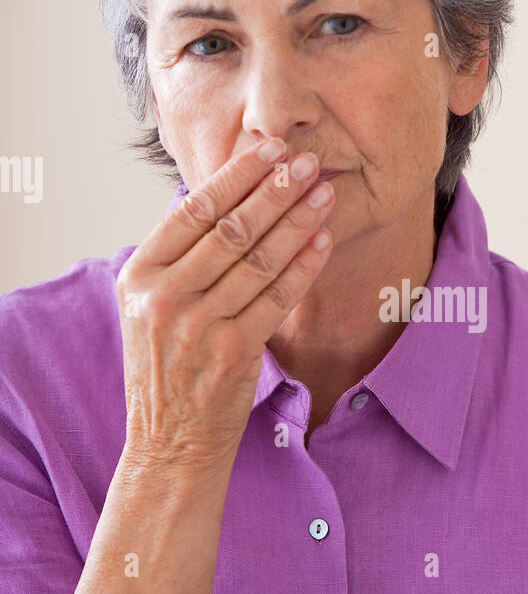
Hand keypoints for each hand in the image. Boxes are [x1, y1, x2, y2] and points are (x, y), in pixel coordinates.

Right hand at [116, 139, 334, 469]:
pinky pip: (278, 297)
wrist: (169, 444)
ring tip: (324, 192)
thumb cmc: (168, 371)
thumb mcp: (150, 308)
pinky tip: (323, 240)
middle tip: (307, 160)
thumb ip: (178, 259)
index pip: (192, 210)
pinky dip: (304, 265)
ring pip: (258, 258)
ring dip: (297, 220)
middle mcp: (163, 297)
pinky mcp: (233, 352)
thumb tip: (220, 196)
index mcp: (138, 276)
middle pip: (230, 228)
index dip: (236, 176)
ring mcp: (198, 325)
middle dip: (274, 189)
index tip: (269, 150)